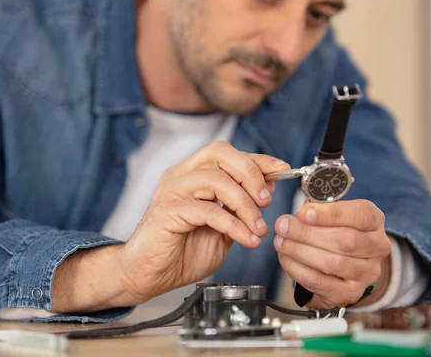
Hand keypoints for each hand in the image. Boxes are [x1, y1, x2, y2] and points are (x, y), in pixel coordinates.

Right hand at [114, 141, 290, 304]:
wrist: (148, 276)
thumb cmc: (180, 252)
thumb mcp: (221, 227)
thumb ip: (238, 208)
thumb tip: (266, 189)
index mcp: (192, 174)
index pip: (227, 154)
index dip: (257, 160)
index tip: (282, 170)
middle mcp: (180, 176)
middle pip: (220, 153)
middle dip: (251, 173)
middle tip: (266, 200)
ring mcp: (172, 191)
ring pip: (216, 180)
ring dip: (245, 204)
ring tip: (258, 227)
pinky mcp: (168, 211)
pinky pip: (209, 211)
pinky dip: (234, 225)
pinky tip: (246, 239)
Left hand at [274, 199, 390, 308]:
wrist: (345, 265)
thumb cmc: (336, 230)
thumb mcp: (332, 212)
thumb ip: (319, 208)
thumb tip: (300, 214)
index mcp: (374, 221)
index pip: (361, 215)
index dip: (332, 214)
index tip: (304, 213)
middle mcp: (377, 247)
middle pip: (346, 241)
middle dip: (308, 233)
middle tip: (283, 226)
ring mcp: (366, 273)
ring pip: (333, 263)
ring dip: (300, 251)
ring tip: (280, 242)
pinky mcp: (350, 293)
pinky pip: (320, 282)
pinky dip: (298, 269)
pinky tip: (285, 258)